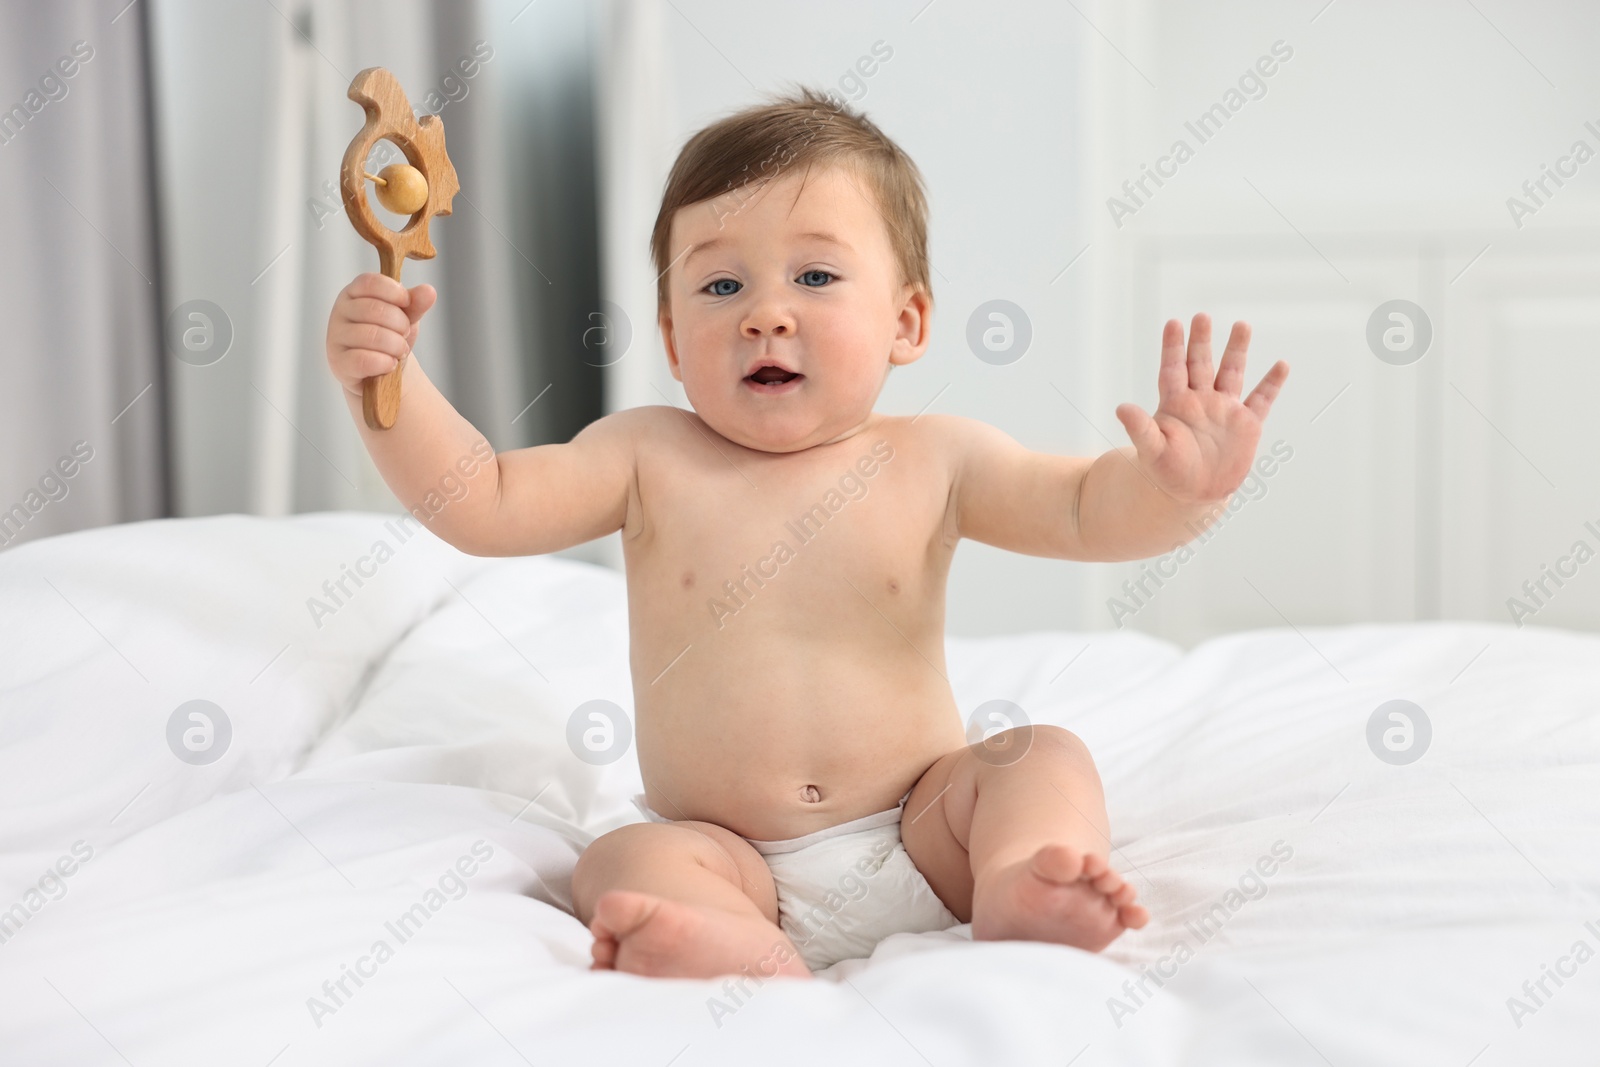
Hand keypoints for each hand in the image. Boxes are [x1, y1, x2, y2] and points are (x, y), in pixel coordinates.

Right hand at [325, 274, 436, 398]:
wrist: (380, 371)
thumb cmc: (389, 337)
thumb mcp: (405, 317)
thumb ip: (415, 303)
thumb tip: (429, 291)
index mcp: (354, 293)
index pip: (370, 283)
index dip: (394, 291)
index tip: (407, 303)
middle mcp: (340, 312)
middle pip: (374, 309)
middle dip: (400, 324)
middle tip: (404, 333)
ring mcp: (336, 337)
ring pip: (371, 335)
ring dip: (396, 346)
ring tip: (399, 351)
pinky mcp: (339, 363)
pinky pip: (363, 360)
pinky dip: (385, 363)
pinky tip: (390, 364)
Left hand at [1114, 313, 1288, 504]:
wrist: (1194, 492)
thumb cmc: (1167, 471)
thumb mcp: (1151, 450)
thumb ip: (1140, 428)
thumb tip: (1121, 408)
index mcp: (1176, 403)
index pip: (1174, 369)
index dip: (1173, 347)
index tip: (1174, 323)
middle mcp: (1201, 400)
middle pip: (1201, 363)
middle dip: (1202, 341)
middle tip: (1202, 316)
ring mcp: (1225, 409)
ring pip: (1232, 373)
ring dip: (1237, 350)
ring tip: (1241, 325)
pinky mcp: (1246, 424)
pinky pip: (1262, 399)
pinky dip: (1272, 383)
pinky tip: (1281, 365)